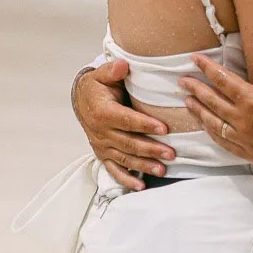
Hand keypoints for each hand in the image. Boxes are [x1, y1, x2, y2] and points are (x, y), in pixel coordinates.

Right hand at [73, 59, 176, 191]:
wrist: (81, 100)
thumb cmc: (98, 86)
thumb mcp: (102, 74)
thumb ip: (113, 70)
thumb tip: (123, 65)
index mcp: (103, 112)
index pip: (126, 120)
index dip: (145, 124)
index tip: (164, 128)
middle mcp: (101, 132)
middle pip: (128, 143)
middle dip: (151, 149)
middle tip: (171, 153)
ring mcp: (102, 145)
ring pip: (125, 158)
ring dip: (144, 165)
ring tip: (163, 170)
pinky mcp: (103, 154)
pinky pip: (114, 170)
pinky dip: (126, 179)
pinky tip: (141, 186)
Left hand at [182, 32, 252, 169]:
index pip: (222, 80)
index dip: (206, 68)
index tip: (195, 60)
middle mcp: (244, 121)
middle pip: (212, 102)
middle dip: (195, 89)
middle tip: (182, 81)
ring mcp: (246, 140)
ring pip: (213, 124)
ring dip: (198, 111)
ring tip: (188, 102)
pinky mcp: (251, 153)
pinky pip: (224, 143)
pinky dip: (211, 132)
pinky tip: (206, 126)